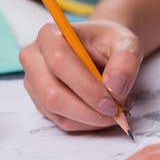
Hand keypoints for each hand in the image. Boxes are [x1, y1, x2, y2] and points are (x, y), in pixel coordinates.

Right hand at [19, 19, 142, 131]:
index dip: (86, 86)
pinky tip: (102, 114)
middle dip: (87, 110)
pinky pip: (61, 121)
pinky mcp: (40, 101)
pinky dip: (85, 124)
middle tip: (115, 112)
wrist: (100, 49)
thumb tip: (115, 88)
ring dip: (89, 119)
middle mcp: (34, 58)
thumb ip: (126, 61)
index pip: (59, 61)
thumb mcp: (126, 43)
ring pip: (56, 111)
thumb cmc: (108, 43)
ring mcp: (33, 82)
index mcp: (49, 35)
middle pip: (51, 93)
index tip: (112, 101)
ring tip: (113, 111)